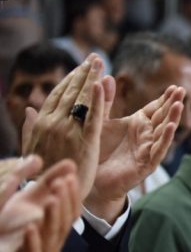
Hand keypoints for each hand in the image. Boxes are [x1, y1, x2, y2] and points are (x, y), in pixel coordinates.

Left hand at [0, 159, 80, 251]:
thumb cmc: (6, 229)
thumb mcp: (25, 200)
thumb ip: (44, 181)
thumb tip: (70, 163)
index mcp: (54, 225)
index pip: (72, 210)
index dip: (72, 194)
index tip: (70, 176)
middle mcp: (52, 240)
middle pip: (65, 221)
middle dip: (64, 202)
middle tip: (61, 183)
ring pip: (52, 236)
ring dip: (53, 218)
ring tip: (51, 200)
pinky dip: (33, 241)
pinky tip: (31, 227)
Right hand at [22, 55, 110, 199]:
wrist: (50, 194)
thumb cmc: (44, 172)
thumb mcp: (34, 147)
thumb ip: (32, 127)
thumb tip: (28, 109)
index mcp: (43, 123)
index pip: (58, 95)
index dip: (71, 79)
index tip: (81, 66)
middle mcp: (54, 123)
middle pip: (70, 92)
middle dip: (83, 73)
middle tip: (95, 57)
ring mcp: (69, 131)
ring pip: (81, 99)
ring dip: (90, 78)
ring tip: (100, 63)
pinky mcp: (85, 141)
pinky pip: (93, 117)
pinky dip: (97, 99)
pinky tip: (102, 83)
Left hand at [87, 85, 183, 221]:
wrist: (92, 179)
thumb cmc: (98, 151)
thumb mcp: (100, 122)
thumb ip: (105, 101)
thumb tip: (107, 76)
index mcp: (138, 124)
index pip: (155, 108)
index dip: (165, 98)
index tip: (174, 87)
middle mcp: (146, 136)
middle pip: (163, 117)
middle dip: (173, 104)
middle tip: (182, 90)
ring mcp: (148, 150)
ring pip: (164, 132)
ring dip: (172, 119)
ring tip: (179, 105)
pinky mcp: (146, 164)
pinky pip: (157, 150)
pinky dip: (164, 139)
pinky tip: (169, 127)